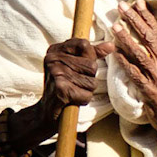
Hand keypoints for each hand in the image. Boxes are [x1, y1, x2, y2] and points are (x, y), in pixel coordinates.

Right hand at [0, 38, 112, 156]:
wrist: (46, 111)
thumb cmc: (63, 86)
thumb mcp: (74, 66)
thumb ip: (92, 54)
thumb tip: (111, 45)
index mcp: (55, 50)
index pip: (84, 45)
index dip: (90, 58)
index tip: (81, 68)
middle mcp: (53, 59)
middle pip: (92, 66)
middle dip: (89, 78)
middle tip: (74, 84)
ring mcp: (56, 73)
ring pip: (91, 82)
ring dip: (86, 91)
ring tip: (73, 92)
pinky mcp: (61, 89)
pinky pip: (87, 95)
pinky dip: (83, 100)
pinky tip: (72, 100)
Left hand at [113, 0, 156, 156]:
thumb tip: (150, 41)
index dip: (147, 18)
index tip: (137, 3)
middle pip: (149, 39)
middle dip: (134, 21)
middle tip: (121, 7)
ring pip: (140, 54)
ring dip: (126, 39)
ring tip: (114, 27)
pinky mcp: (150, 92)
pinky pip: (135, 75)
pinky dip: (125, 64)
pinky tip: (115, 54)